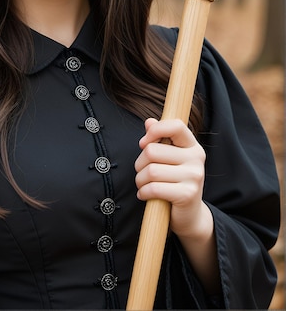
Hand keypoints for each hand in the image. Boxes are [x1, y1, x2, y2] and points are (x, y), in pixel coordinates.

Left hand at [135, 118, 218, 292]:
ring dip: (140, 180)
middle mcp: (196, 158)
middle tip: (143, 172)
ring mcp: (194, 176)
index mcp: (192, 145)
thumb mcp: (168, 158)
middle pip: (152, 151)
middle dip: (140, 164)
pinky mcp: (187, 194)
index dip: (155, 130)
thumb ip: (159, 138)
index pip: (175, 125)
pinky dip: (143, 192)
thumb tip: (149, 121)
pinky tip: (145, 195)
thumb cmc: (174, 181)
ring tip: (144, 185)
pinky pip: (154, 188)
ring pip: (151, 171)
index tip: (144, 143)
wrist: (189, 215)